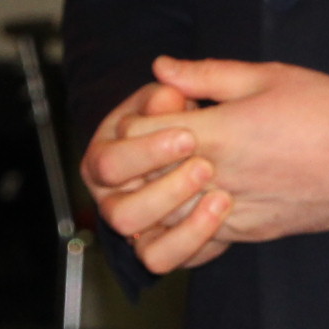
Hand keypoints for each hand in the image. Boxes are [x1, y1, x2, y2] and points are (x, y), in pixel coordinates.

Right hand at [82, 76, 234, 275]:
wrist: (209, 146)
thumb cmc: (187, 114)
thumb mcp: (184, 93)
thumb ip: (179, 85)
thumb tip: (165, 70)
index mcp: (105, 155)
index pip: (109, 164)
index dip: (146, 152)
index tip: (189, 135)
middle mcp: (112, 196)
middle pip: (120, 213)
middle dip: (166, 190)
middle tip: (206, 166)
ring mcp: (137, 227)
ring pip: (143, 244)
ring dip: (182, 222)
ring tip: (222, 195)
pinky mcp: (162, 247)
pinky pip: (167, 259)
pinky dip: (192, 242)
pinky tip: (222, 214)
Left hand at [138, 58, 328, 244]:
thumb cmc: (327, 109)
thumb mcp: (266, 75)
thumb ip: (207, 74)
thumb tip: (162, 68)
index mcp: (218, 132)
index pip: (140, 136)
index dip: (136, 122)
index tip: (154, 111)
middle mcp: (219, 176)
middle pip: (145, 182)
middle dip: (138, 163)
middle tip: (150, 145)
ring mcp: (236, 211)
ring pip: (167, 216)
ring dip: (160, 194)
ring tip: (173, 170)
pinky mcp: (254, 232)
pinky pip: (203, 237)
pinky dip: (189, 219)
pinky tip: (199, 198)